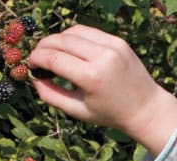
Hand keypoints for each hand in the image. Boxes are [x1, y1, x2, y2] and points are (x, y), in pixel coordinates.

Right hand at [27, 24, 176, 151]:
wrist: (146, 107)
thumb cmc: (110, 113)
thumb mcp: (78, 111)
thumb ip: (51, 95)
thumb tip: (33, 77)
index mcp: (91, 77)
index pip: (53, 58)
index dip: (36, 59)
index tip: (31, 64)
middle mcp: (102, 57)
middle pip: (60, 40)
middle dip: (43, 46)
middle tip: (37, 57)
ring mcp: (113, 46)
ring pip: (73, 32)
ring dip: (58, 39)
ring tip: (52, 52)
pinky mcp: (118, 42)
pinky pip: (88, 32)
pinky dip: (74, 37)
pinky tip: (70, 48)